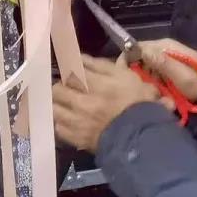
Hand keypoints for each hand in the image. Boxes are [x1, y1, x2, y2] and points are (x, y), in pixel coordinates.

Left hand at [51, 56, 171, 151]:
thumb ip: (101, 65)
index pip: (70, 71)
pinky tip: (70, 120)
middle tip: (68, 87)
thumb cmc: (137, 102)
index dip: (68, 68)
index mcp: (95, 84)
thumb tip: (79, 57)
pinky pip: (59, 127)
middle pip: (57, 89)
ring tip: (66, 104)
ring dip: (59, 103)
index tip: (71, 69)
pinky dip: (62, 121)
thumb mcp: (126, 76)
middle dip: (62, 86)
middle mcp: (82, 102)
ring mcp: (78, 122)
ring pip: (54, 107)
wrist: (142, 136)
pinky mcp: (77, 138)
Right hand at [132, 39, 196, 103]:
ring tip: (150, 91)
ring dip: (144, 79)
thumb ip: (163, 63)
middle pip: (139, 57)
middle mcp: (162, 49)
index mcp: (165, 46)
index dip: (130, 60)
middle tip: (142, 88)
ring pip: (144, 67)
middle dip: (138, 72)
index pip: (139, 47)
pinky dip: (150, 82)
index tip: (128, 77)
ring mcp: (164, 59)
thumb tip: (143, 51)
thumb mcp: (182, 76)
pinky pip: (150, 74)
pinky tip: (155, 91)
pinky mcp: (165, 69)